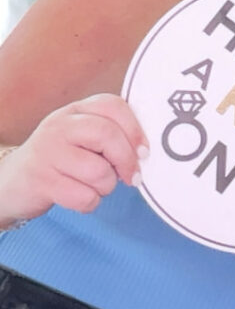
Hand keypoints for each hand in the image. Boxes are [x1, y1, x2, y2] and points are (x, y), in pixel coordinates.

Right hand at [0, 93, 147, 223]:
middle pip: (107, 135)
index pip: (113, 106)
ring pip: (98, 171)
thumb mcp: (83, 137)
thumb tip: (146, 151)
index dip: (135, 130)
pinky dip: (90, 202)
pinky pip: (84, 196)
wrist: (12, 181)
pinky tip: (78, 196)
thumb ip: (112, 134)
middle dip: (126, 160)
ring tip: (95, 185)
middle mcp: (59, 126)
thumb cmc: (62, 159)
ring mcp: (47, 152)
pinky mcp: (41, 181)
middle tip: (132, 176)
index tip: (144, 152)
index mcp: (76, 110)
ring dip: (106, 186)